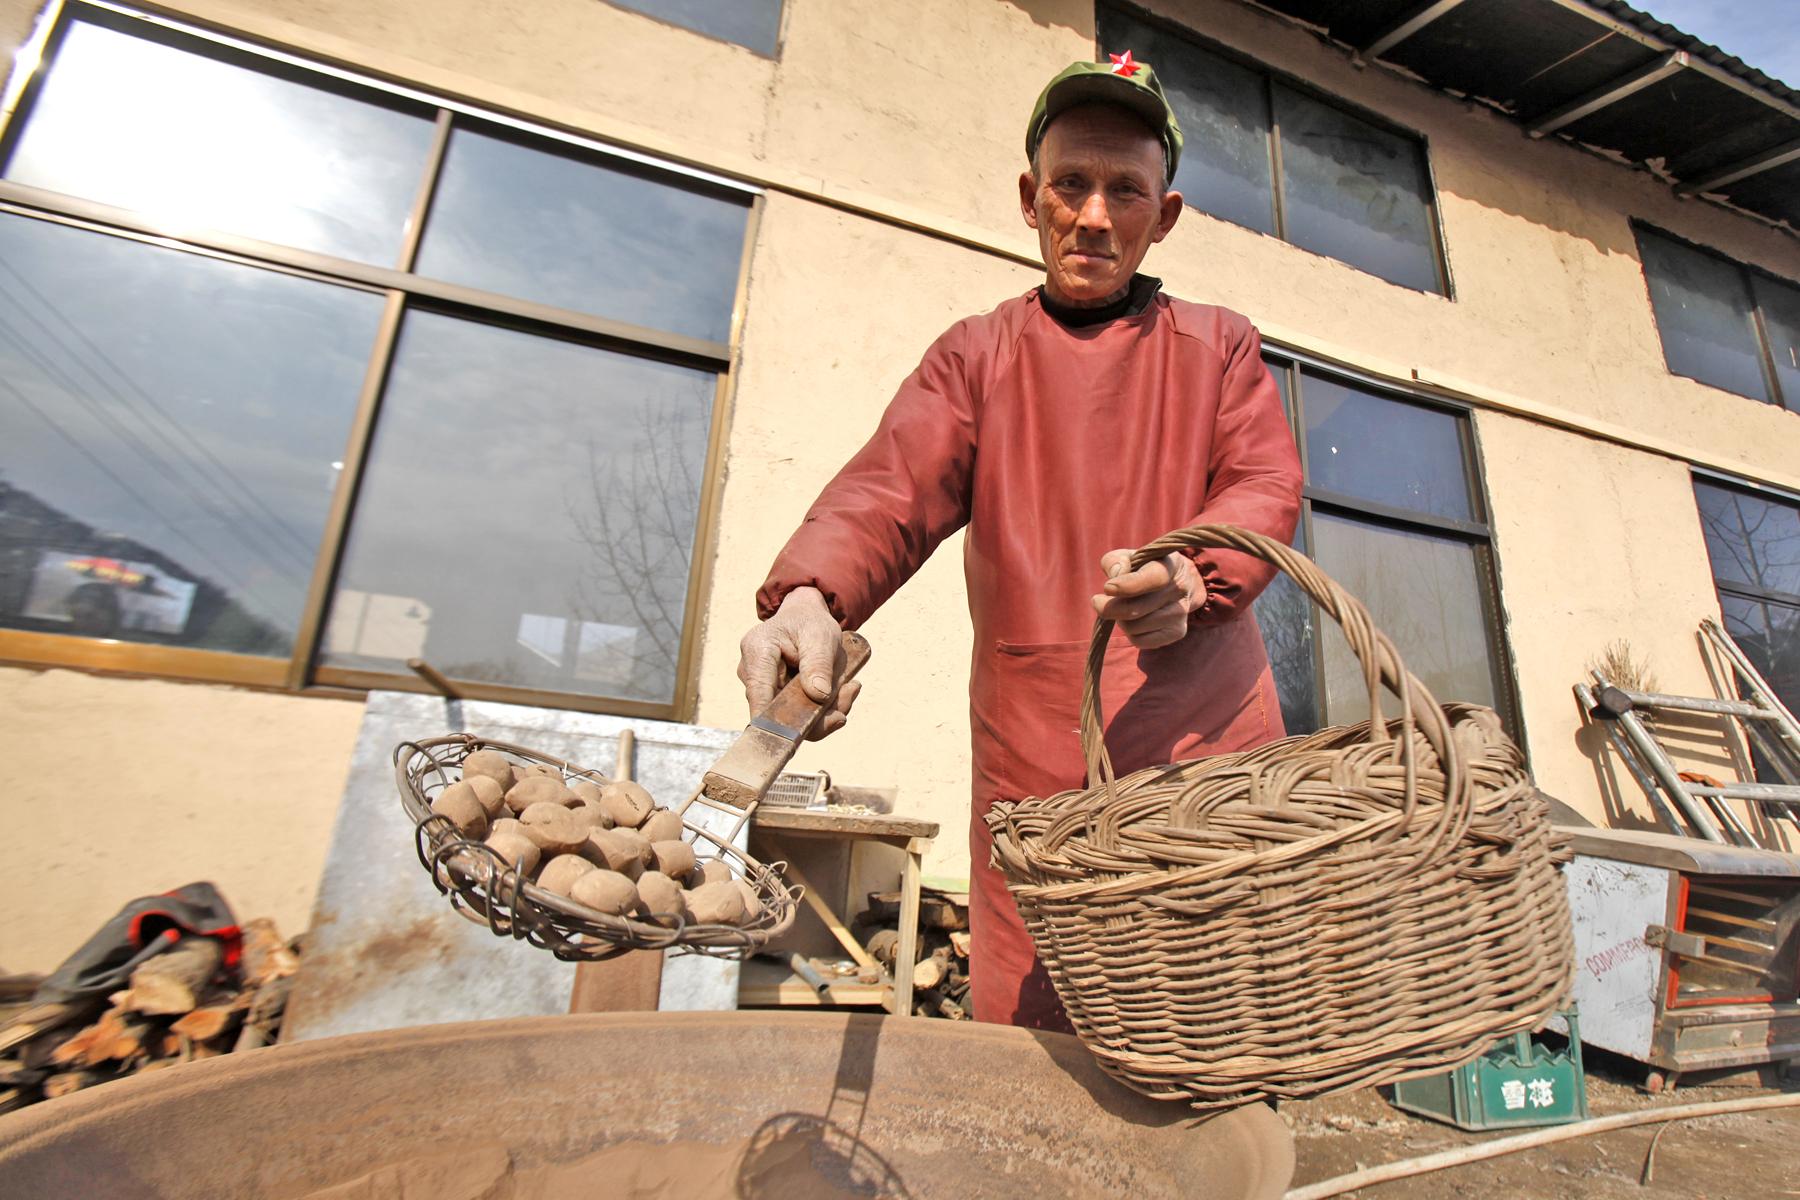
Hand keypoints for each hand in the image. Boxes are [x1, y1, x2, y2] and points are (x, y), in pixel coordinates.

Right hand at [736, 587, 861, 738]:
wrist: (805, 619)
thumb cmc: (809, 623)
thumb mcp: (820, 636)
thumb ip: (818, 664)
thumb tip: (818, 696)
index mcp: (757, 651)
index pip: (759, 693)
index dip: (773, 720)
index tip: (795, 735)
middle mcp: (752, 673)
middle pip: (778, 712)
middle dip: (818, 713)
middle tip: (850, 691)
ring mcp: (763, 689)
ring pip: (793, 718)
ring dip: (826, 710)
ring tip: (850, 687)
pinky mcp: (777, 699)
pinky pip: (800, 715)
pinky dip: (824, 708)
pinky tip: (843, 690)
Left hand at [1091, 550, 1205, 648]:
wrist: (1175, 583)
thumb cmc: (1144, 568)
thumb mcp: (1129, 556)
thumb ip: (1115, 561)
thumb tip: (1115, 574)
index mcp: (1170, 565)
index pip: (1154, 578)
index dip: (1128, 586)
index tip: (1107, 588)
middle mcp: (1179, 589)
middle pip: (1137, 609)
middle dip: (1109, 608)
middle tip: (1097, 602)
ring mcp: (1181, 612)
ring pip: (1135, 627)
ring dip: (1120, 620)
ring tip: (1122, 608)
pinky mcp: (1177, 632)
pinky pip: (1141, 641)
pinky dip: (1130, 633)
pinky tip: (1133, 621)